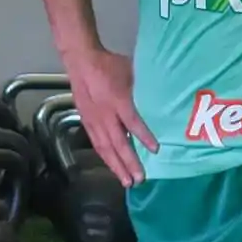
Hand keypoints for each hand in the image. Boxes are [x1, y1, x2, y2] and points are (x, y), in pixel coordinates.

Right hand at [63, 47, 157, 186]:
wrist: (80, 61)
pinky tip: (112, 166)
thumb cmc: (109, 65)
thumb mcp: (130, 72)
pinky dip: (106, 157)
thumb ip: (142, 89)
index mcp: (117, 100)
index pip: (132, 122)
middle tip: (139, 179)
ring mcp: (94, 120)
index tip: (156, 149)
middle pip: (118, 143)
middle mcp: (105, 114)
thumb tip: (160, 98)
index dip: (144, 136)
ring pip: (105, 148)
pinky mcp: (86, 122)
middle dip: (129, 162)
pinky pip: (97, 144)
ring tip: (126, 181)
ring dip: (116, 166)